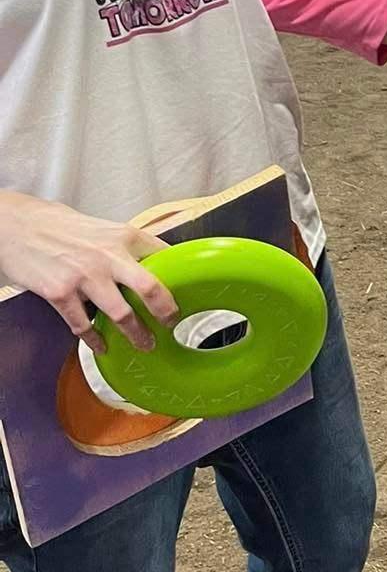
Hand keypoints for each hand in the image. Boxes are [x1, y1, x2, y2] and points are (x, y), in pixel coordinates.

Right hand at [0, 192, 175, 352]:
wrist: (17, 225)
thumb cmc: (58, 226)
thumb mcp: (101, 227)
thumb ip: (123, 246)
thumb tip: (146, 264)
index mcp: (123, 236)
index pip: (164, 256)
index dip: (178, 277)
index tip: (185, 292)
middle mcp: (109, 256)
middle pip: (151, 289)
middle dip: (166, 312)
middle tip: (172, 324)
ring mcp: (85, 277)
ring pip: (121, 314)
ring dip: (136, 334)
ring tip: (145, 344)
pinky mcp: (60, 294)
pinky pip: (83, 325)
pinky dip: (94, 340)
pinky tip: (101, 346)